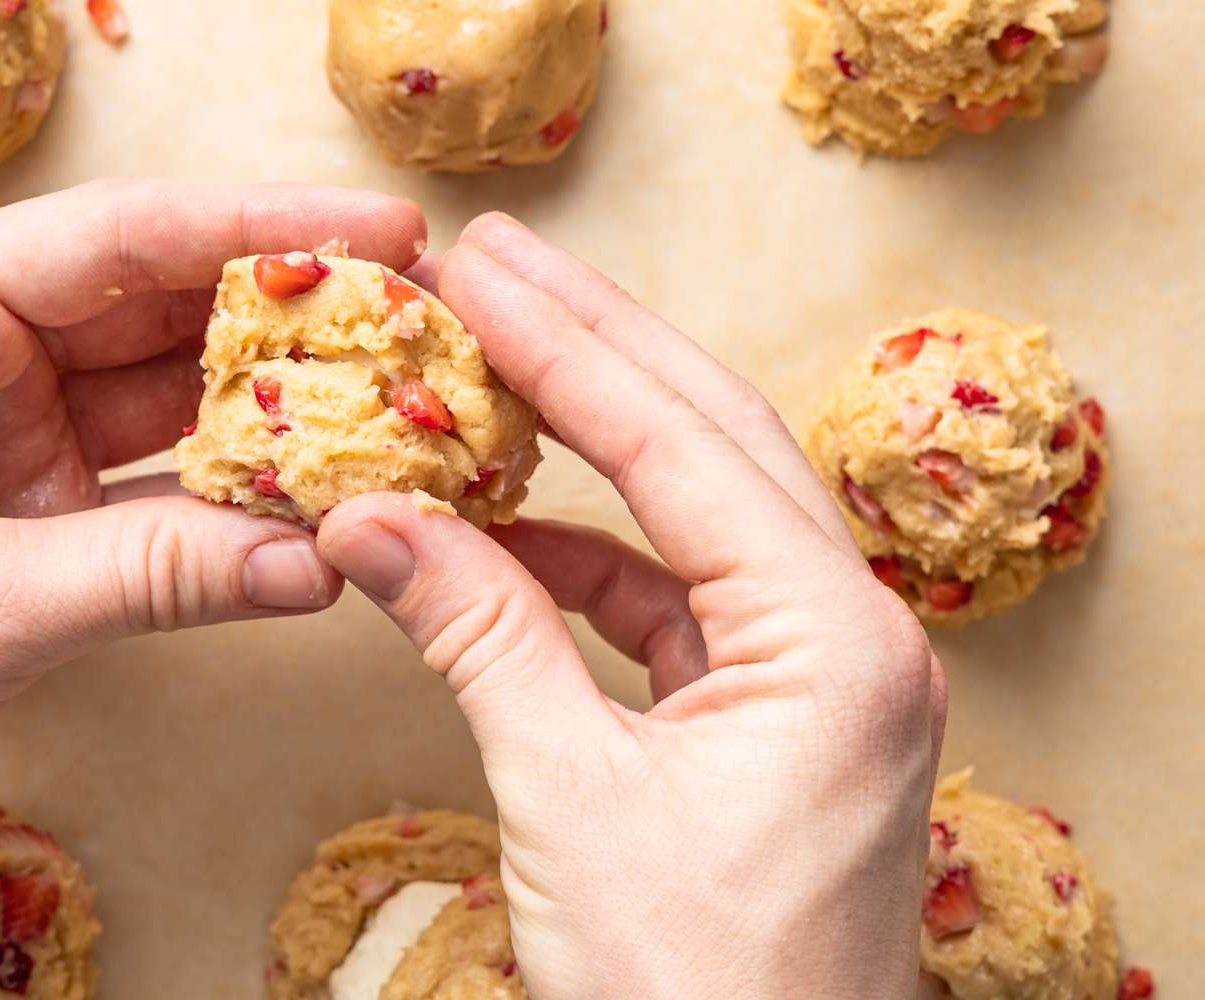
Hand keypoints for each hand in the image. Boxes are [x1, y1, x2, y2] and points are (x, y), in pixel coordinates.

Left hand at [0, 180, 426, 892]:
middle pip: (160, 309)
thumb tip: (317, 563)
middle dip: (286, 318)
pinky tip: (312, 508)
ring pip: (170, 400)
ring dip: (273, 414)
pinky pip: (157, 490)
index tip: (379, 230)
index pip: (119, 238)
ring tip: (387, 409)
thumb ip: (153, 574)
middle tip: (411, 319)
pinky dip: (231, 504)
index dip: (261, 228)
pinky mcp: (29, 516)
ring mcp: (4, 436)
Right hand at [318, 214, 945, 998]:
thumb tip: (372, 518)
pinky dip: (588, 565)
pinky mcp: (776, 715)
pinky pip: (678, 601)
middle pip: (714, 442)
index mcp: (835, 642)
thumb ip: (477, 634)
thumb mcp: (566, 797)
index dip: (568, 349)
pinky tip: (504, 541)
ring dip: (590, 454)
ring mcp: (821, 675)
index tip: (480, 271)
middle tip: (499, 264)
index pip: (681, 448)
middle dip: (599, 348)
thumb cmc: (690, 997)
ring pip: (698, 514)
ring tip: (489, 380)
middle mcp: (853, 636)